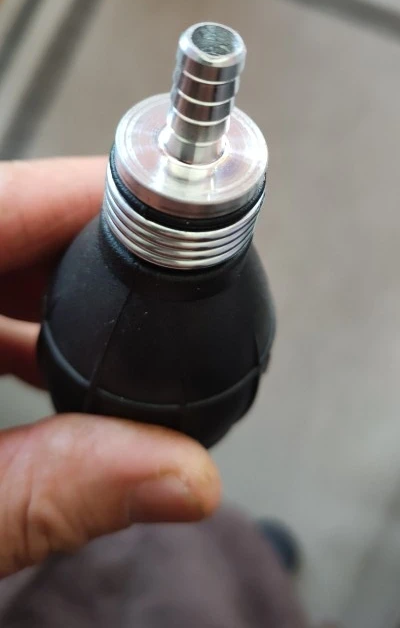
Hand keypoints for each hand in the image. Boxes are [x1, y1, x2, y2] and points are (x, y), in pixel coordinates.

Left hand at [0, 158, 219, 577]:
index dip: (95, 196)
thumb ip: (51, 493)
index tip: (166, 210)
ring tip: (108, 339)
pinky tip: (40, 365)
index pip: (11, 198)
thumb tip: (179, 474)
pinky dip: (10, 321)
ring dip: (51, 296)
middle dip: (89, 258)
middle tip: (151, 294)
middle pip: (13, 226)